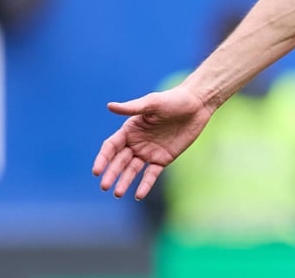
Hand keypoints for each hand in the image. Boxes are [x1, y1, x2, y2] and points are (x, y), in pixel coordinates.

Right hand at [92, 85, 213, 198]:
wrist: (197, 105)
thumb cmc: (173, 100)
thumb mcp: (152, 103)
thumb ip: (132, 108)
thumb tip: (109, 106)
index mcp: (129, 130)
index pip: (111, 147)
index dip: (103, 158)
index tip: (97, 171)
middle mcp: (136, 143)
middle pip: (119, 161)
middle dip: (111, 173)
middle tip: (104, 186)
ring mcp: (149, 152)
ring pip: (132, 170)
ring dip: (124, 182)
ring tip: (117, 193)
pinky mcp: (163, 159)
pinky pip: (151, 174)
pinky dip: (145, 185)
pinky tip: (138, 195)